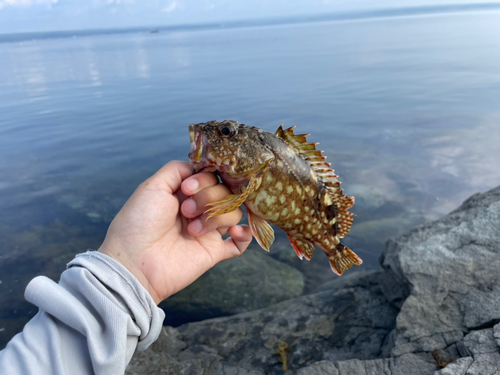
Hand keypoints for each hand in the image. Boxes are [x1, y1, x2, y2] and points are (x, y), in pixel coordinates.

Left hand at [98, 160, 252, 303]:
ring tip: (193, 230)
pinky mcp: (214, 251)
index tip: (187, 188)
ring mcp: (208, 231)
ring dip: (217, 217)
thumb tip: (199, 167)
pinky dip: (244, 235)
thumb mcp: (152, 186)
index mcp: (185, 193)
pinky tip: (233, 232)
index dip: (205, 180)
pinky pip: (240, 242)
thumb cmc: (138, 223)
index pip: (212, 177)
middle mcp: (199, 209)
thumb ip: (176, 169)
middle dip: (208, 198)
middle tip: (185, 212)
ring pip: (234, 213)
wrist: (134, 261)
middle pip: (226, 192)